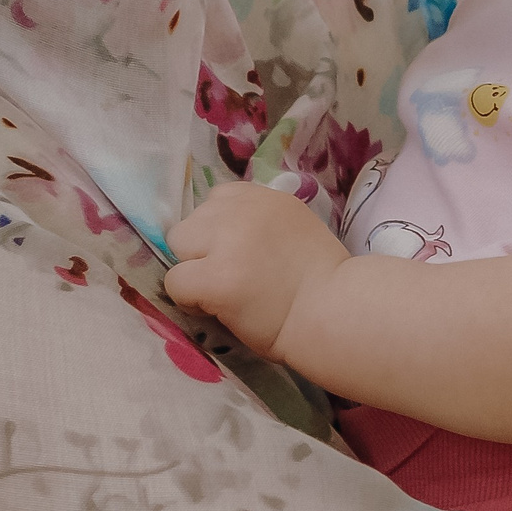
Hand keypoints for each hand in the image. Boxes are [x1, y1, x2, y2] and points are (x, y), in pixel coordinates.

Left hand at [161, 181, 348, 360]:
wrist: (335, 313)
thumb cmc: (321, 280)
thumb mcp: (295, 227)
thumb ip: (260, 221)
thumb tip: (222, 233)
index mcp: (267, 197)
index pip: (217, 199)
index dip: (220, 230)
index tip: (239, 254)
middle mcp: (244, 211)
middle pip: (191, 223)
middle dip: (202, 250)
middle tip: (230, 276)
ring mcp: (228, 243)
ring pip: (178, 248)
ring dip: (193, 270)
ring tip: (222, 292)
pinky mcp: (216, 278)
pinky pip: (176, 283)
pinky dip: (190, 300)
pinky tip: (217, 309)